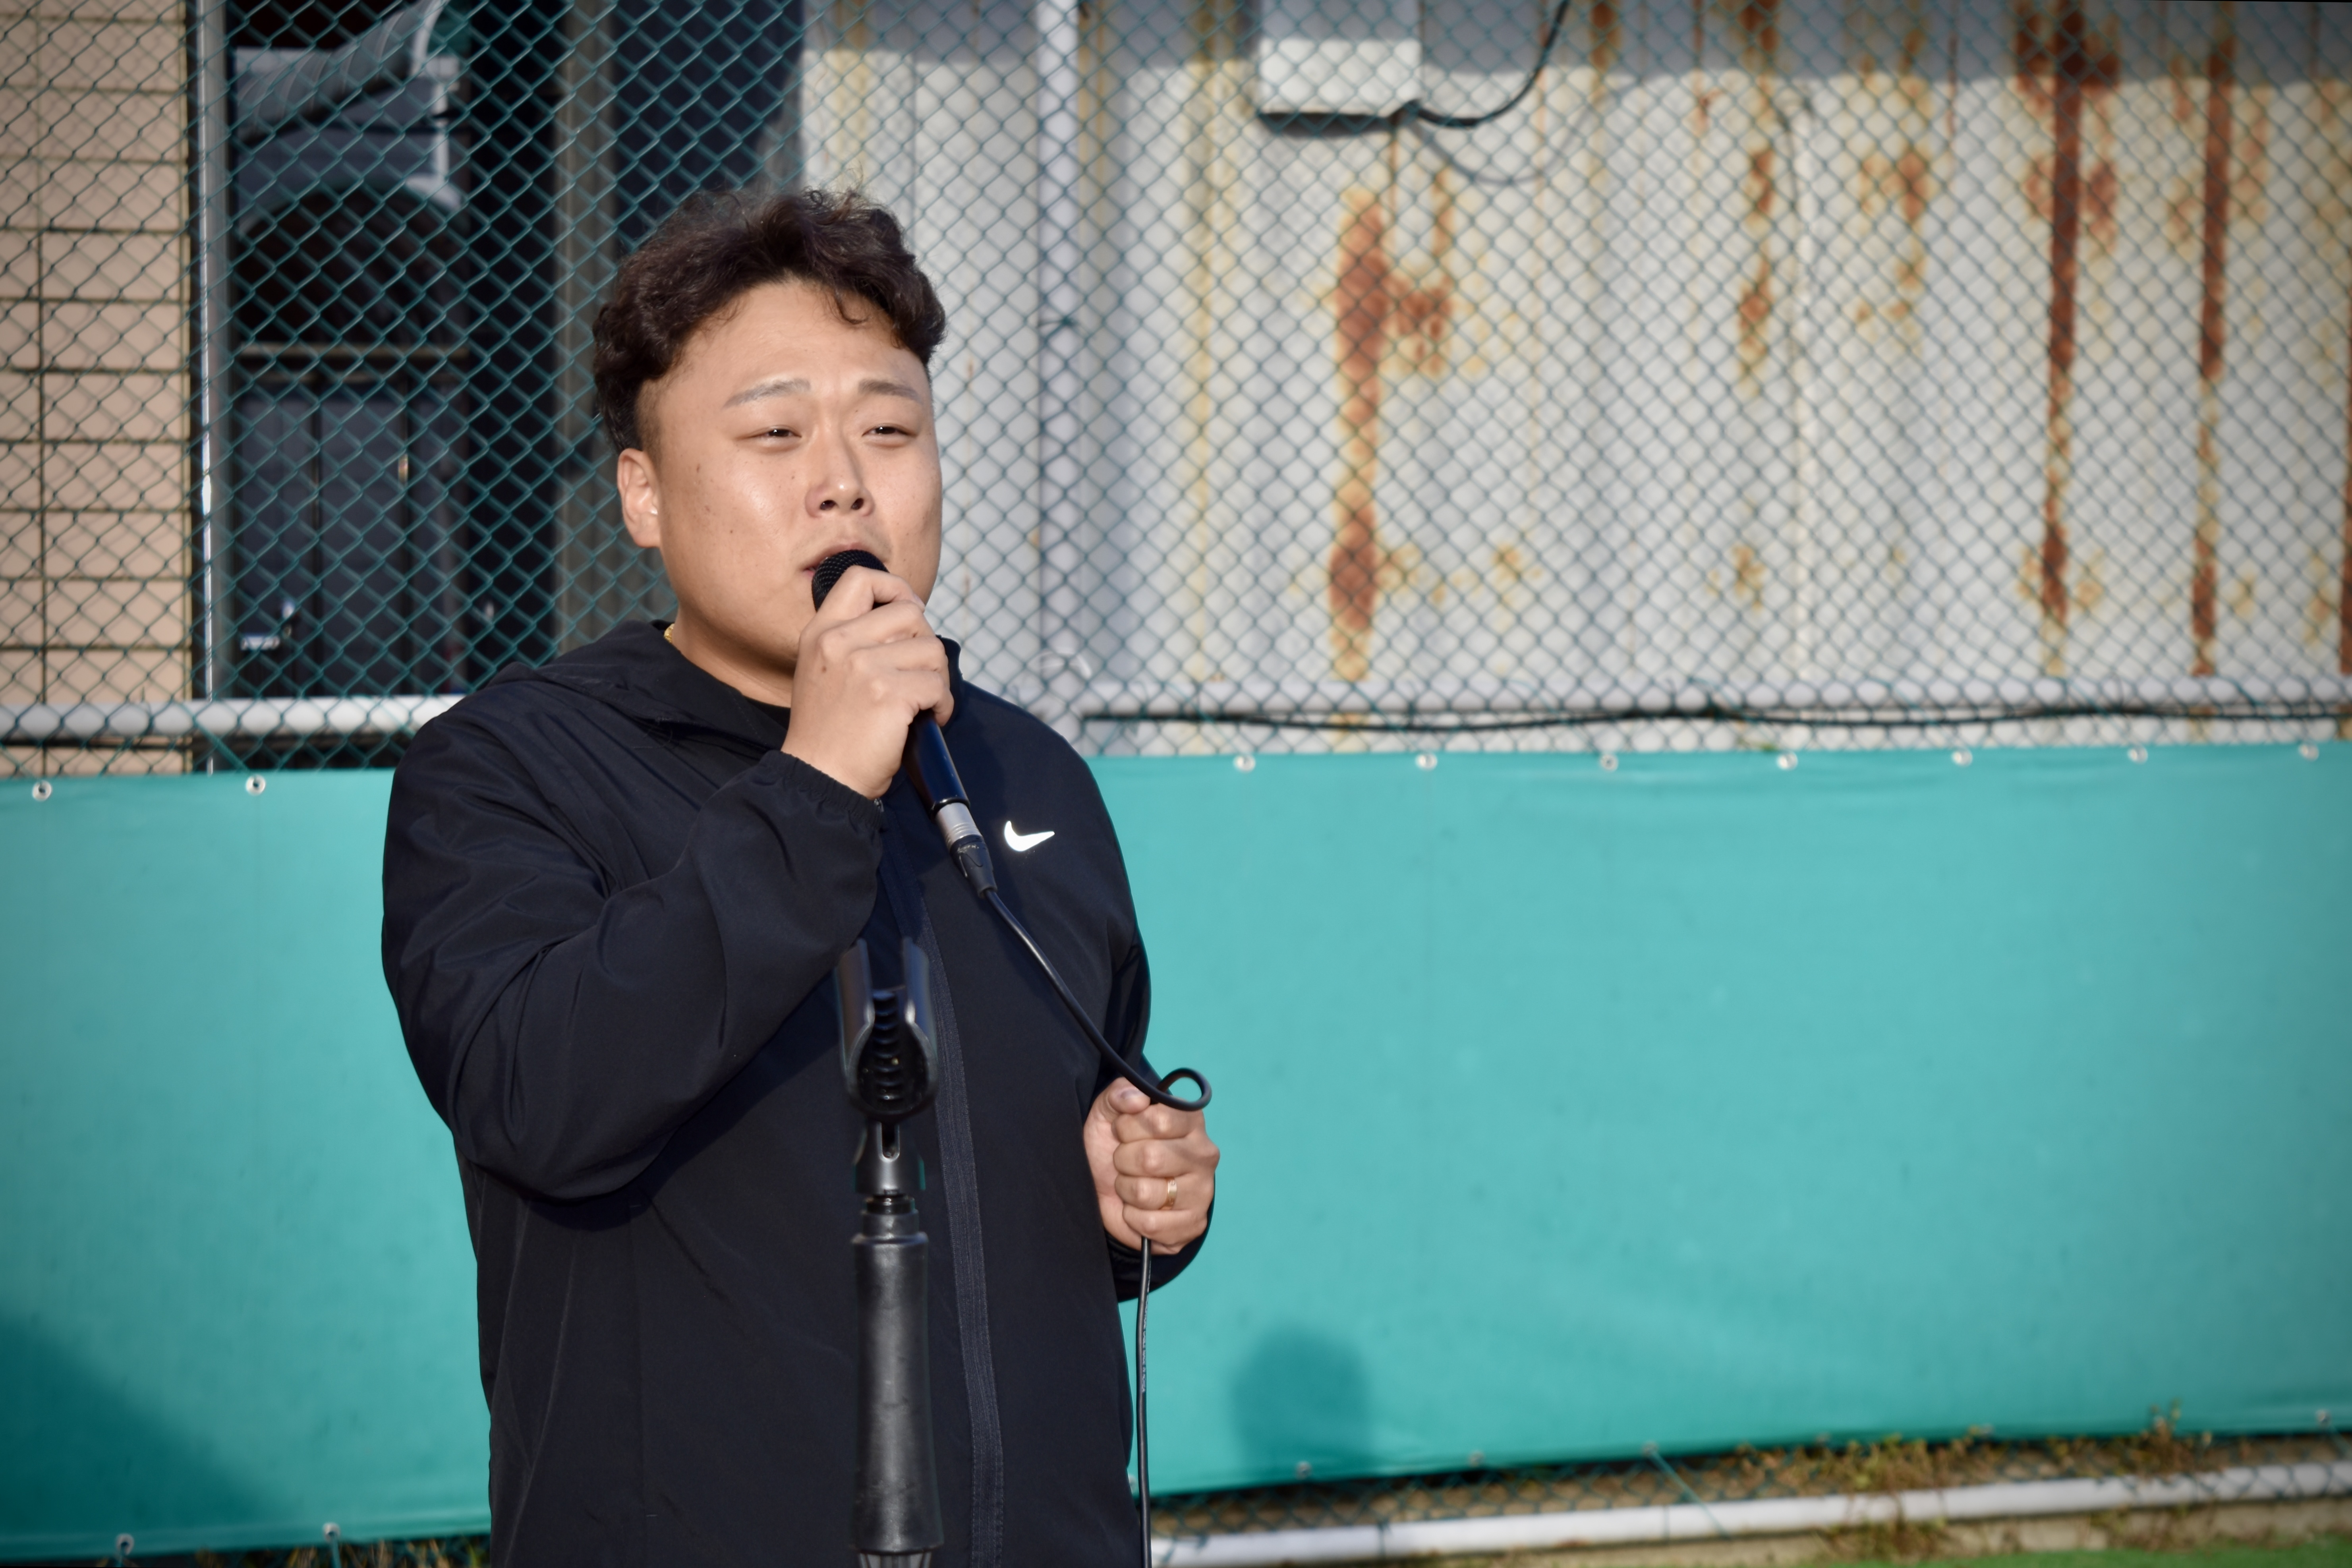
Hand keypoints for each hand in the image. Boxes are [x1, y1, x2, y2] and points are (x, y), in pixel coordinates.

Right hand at [781, 564, 952, 797]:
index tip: (909, 614)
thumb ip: (854, 640)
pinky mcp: (888, 694)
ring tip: (922, 704)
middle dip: (926, 644)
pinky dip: (942, 706)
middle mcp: (839, 642)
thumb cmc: (830, 733)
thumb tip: (908, 620)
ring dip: (937, 678)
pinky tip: (926, 721)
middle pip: (910, 613)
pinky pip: (937, 685)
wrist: (820, 778)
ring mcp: (864, 667)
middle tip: (920, 676)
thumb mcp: (823, 672)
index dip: (895, 588)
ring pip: (932, 649)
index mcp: (821, 633)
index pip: (860, 578)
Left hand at [1085, 1080, 1217, 1252]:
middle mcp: (1204, 1153)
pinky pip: (1151, 1224)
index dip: (1128, 1127)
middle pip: (1151, 1158)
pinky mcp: (1195, 1223)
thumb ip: (1119, 1093)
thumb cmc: (1113, 1146)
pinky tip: (1137, 1208)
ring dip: (1126, 1190)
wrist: (1108, 1190)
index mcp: (1190, 1120)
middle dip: (1123, 1161)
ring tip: (1130, 1185)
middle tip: (1124, 1162)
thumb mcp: (1108, 1113)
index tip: (1122, 1131)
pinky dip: (1132, 1218)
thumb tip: (1137, 1099)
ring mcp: (1203, 1191)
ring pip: (1146, 1193)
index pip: (1159, 1120)